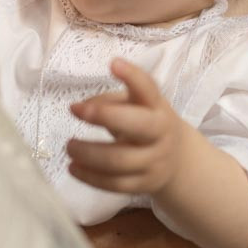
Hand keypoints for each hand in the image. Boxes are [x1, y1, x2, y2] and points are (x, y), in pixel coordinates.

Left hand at [67, 58, 183, 195]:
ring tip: (69, 146)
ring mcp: (154, 161)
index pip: (149, 89)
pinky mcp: (143, 184)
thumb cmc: (147, 123)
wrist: (178, 160)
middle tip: (76, 109)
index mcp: (158, 108)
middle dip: (105, 116)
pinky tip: (73, 168)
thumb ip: (110, 100)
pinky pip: (115, 184)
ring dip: (88, 153)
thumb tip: (80, 107)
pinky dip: (90, 177)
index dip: (132, 76)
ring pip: (119, 161)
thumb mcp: (137, 105)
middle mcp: (160, 133)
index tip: (113, 63)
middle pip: (137, 126)